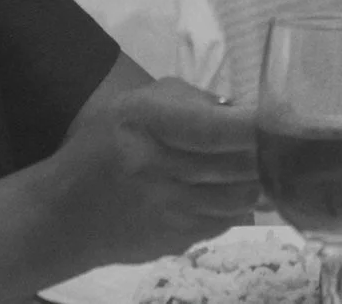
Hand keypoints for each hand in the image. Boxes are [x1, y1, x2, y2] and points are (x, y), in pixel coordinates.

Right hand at [40, 77, 260, 266]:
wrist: (62, 218)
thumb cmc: (98, 150)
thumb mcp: (131, 107)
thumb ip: (185, 100)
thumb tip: (238, 109)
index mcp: (143, 125)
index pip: (212, 129)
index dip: (253, 127)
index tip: (280, 120)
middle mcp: (156, 169)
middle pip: (236, 166)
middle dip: (265, 154)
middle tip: (280, 142)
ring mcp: (168, 212)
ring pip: (240, 198)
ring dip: (255, 181)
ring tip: (256, 167)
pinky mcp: (175, 241)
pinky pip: (226, 222)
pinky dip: (234, 206)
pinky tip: (226, 193)